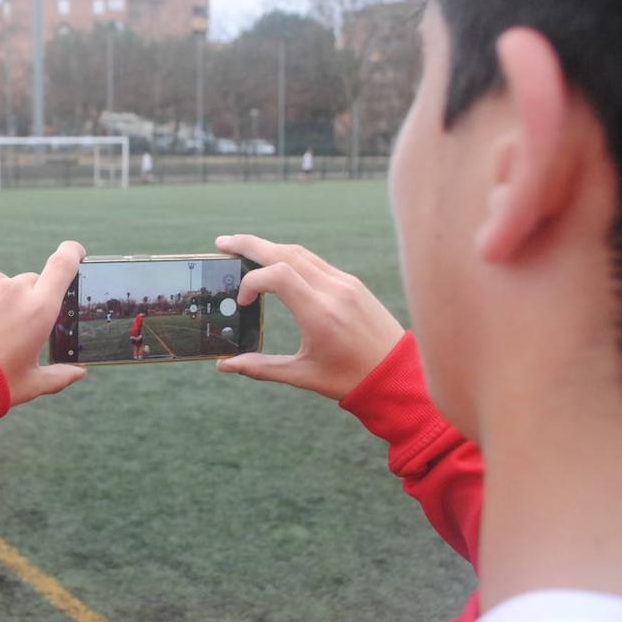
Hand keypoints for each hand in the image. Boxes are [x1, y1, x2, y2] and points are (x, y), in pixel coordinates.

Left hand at [0, 241, 87, 406]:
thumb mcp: (29, 385)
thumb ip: (58, 376)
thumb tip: (80, 373)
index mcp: (38, 311)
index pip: (64, 265)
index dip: (71, 253)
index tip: (73, 253)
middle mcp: (12, 289)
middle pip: (26, 283)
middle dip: (21, 301)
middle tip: (4, 330)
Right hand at [214, 234, 404, 399]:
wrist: (399, 375)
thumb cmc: (351, 379)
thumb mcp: (303, 375)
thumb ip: (261, 367)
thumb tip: (225, 366)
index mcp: (320, 314)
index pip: (277, 275)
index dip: (251, 282)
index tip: (243, 302)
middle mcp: (333, 290)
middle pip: (285, 252)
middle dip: (249, 245)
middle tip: (222, 243)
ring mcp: (345, 283)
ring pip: (300, 252)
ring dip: (269, 247)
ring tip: (242, 249)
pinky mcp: (352, 283)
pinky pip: (315, 261)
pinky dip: (289, 257)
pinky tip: (275, 263)